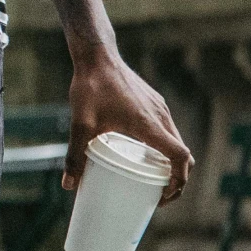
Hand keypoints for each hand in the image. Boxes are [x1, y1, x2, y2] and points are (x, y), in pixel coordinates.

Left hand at [68, 52, 192, 202]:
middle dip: (176, 177)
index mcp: (150, 125)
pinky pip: (166, 128)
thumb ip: (75, 155)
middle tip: (158, 194)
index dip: (179, 181)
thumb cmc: (91, 87)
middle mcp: (160, 116)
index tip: (164, 196)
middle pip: (182, 153)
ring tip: (151, 176)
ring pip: (175, 140)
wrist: (96, 55)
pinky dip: (162, 145)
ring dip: (170, 161)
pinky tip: (141, 150)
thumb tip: (68, 185)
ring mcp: (159, 107)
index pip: (181, 157)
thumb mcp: (81, 124)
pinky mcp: (153, 101)